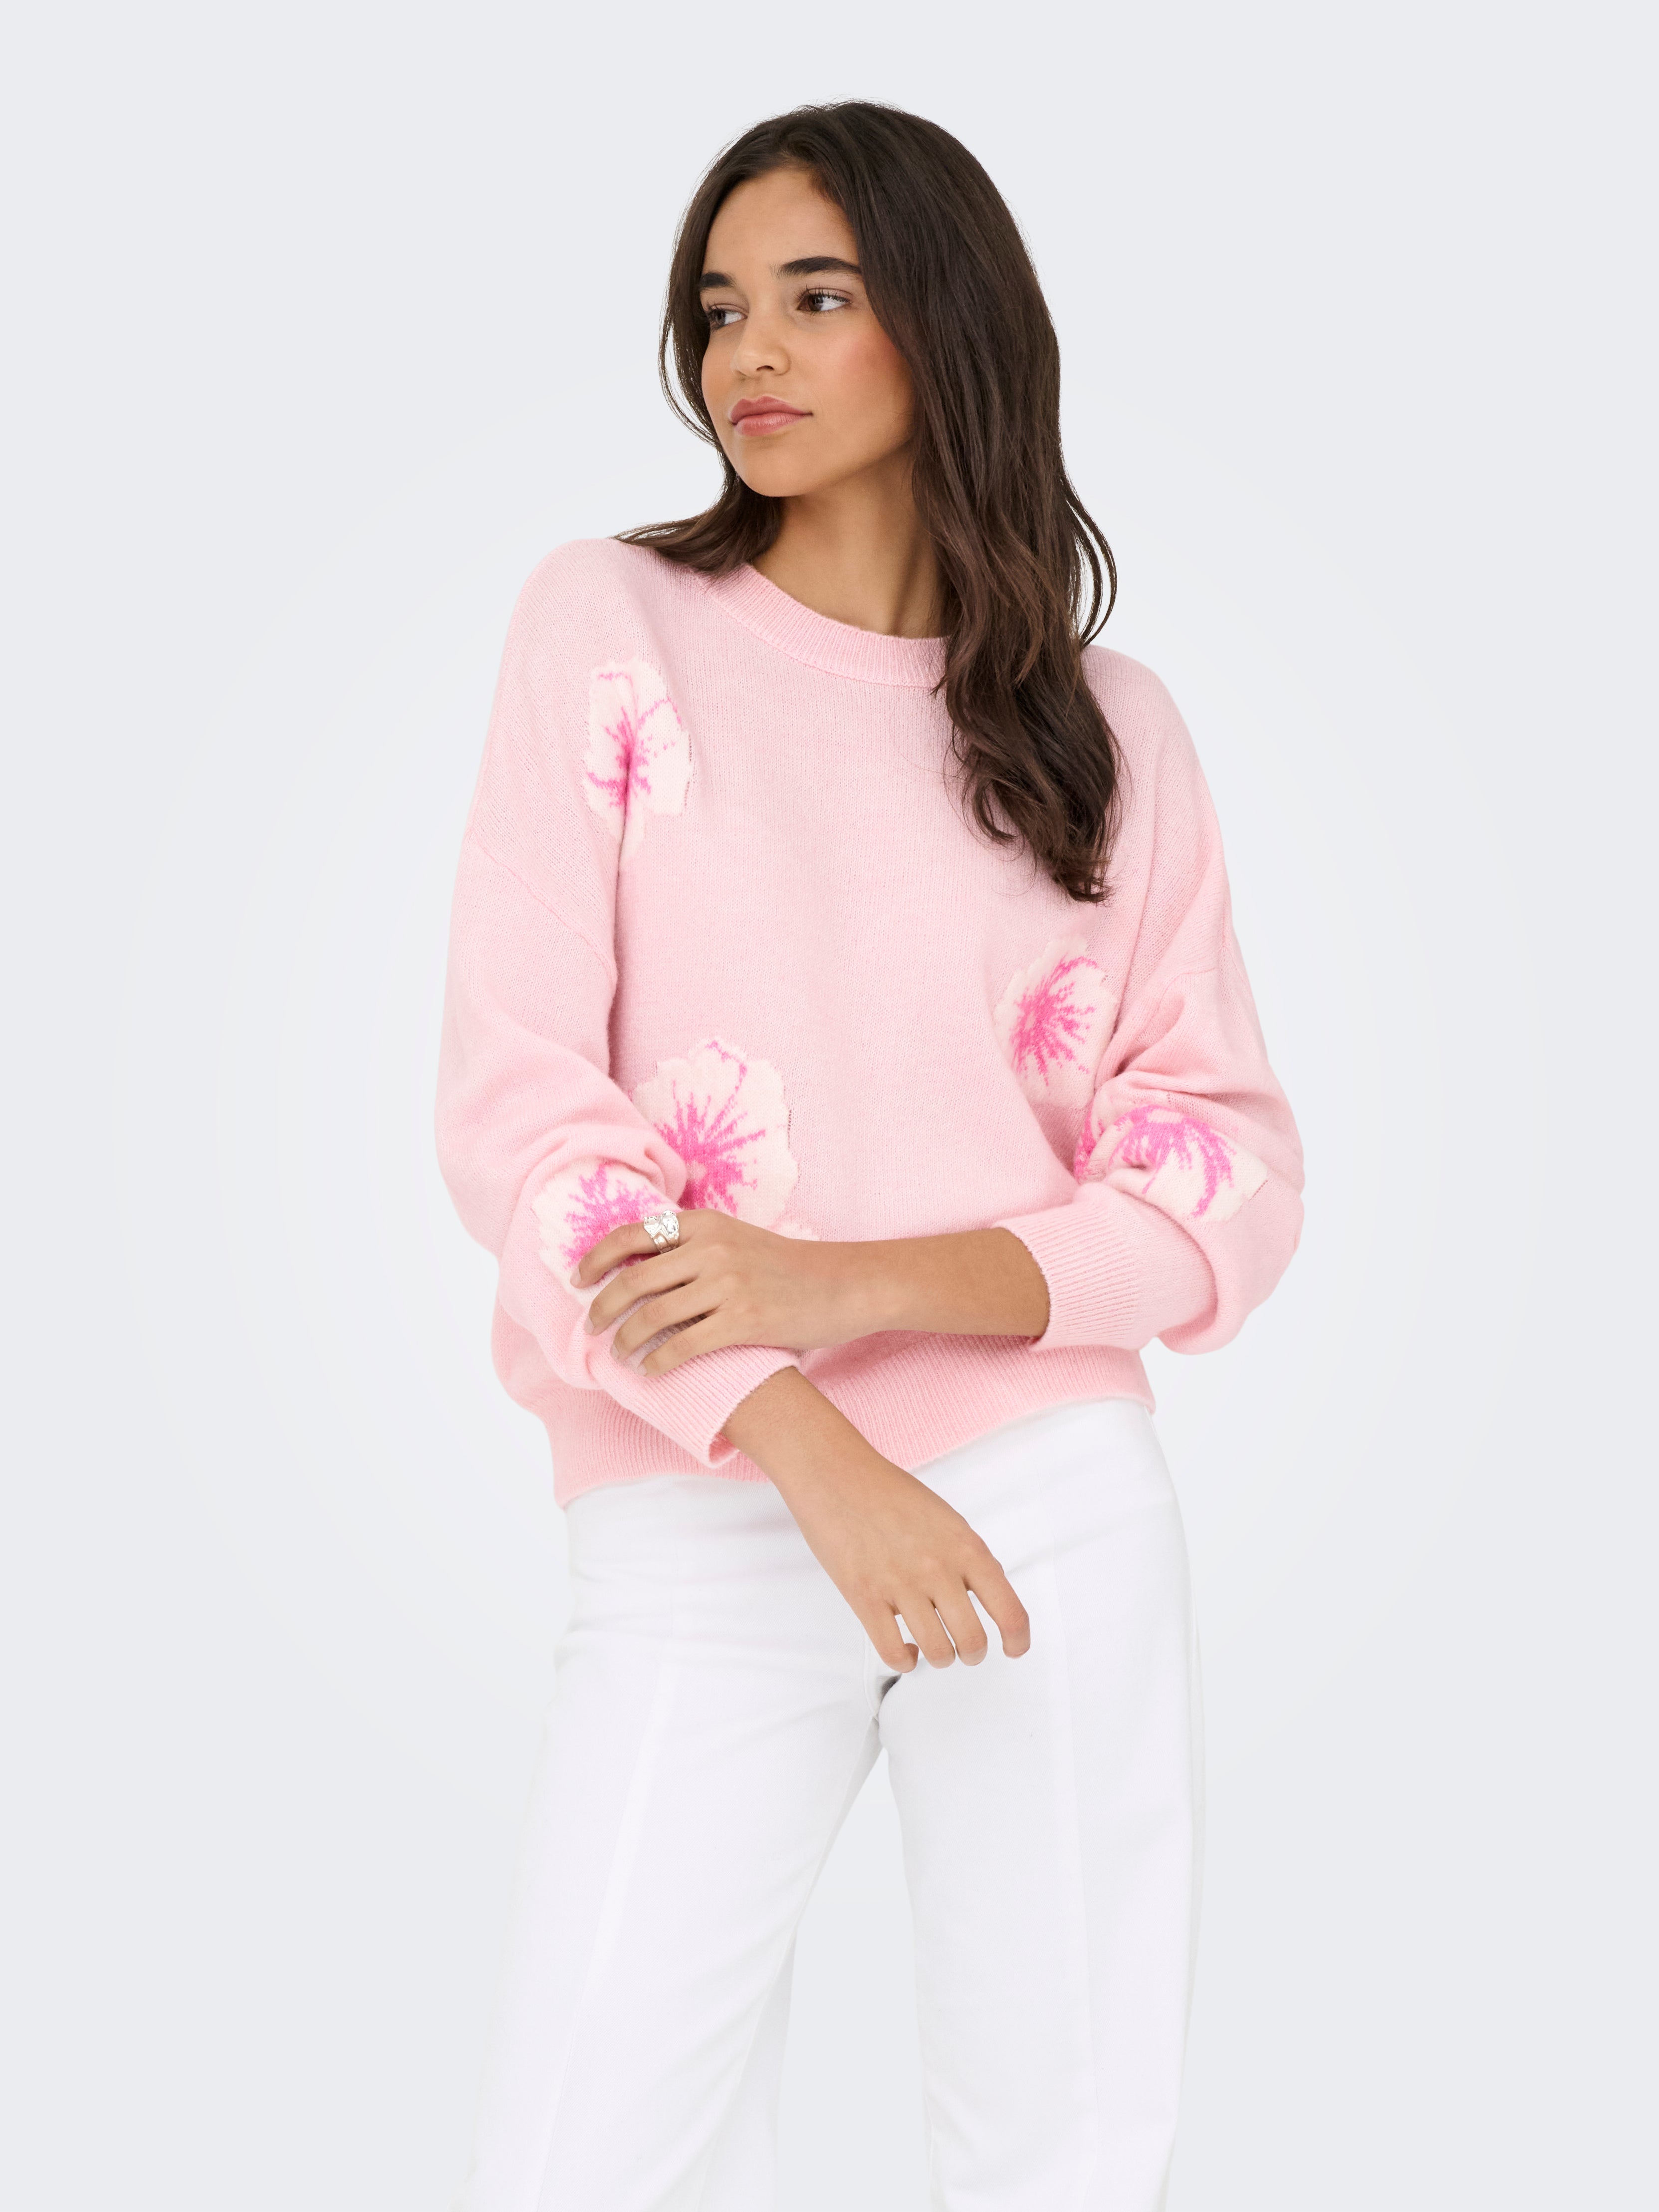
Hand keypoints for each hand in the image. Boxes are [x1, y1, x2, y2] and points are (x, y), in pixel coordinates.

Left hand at [572, 1209, 879, 1372]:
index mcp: (705, 1224)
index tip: (577, 1280)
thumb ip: (693, 1248)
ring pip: (651, 1316)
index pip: (630, 1235)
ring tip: (618, 1354)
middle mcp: (711, 1249)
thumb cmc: (788, 1267)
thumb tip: (638, 1268)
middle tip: (590, 1328)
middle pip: (632, 1280)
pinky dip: (657, 1362)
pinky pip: (682, 1346)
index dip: (595, 1258)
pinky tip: (648, 1371)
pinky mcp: (744, 1321)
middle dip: (601, 1308)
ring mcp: (727, 1285)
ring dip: (624, 1341)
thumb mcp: (737, 1240)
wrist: (845, 1284)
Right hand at [721, 1370, 1031, 1672]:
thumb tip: (988, 1599)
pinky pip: (894, 1653)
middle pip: (972, 1641)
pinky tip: (906, 1649)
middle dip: (972, 1653)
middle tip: (965, 1649)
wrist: (837, 1474)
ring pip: (937, 1653)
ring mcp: (900, 1584)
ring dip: (940, 1658)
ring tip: (933, 1646)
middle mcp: (938, 1568)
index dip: (1018, 1640)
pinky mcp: (864, 1597)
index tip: (1014, 1649)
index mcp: (966, 1547)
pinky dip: (906, 1661)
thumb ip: (969, 1558)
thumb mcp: (947, 1519)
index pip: (1009, 1610)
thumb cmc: (890, 1493)